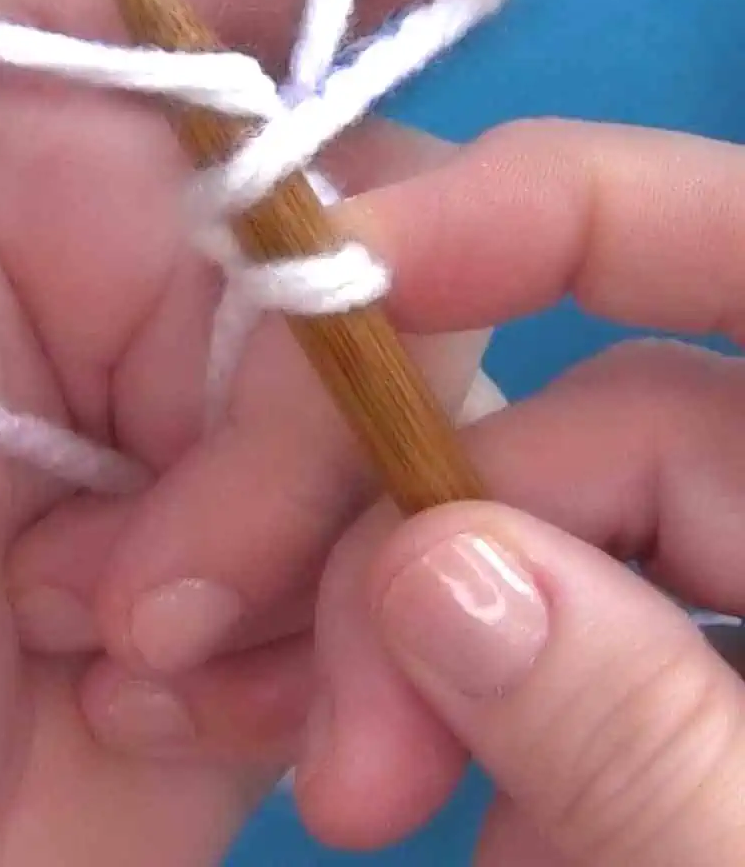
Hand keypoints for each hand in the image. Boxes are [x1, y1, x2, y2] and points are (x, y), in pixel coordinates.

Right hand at [293, 109, 744, 862]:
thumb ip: (662, 754)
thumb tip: (435, 570)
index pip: (735, 236)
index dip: (532, 219)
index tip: (332, 278)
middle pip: (600, 426)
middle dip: (422, 543)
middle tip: (321, 735)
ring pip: (561, 544)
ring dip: (430, 652)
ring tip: (346, 797)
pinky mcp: (724, 688)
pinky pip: (579, 650)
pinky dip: (490, 729)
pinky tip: (443, 830)